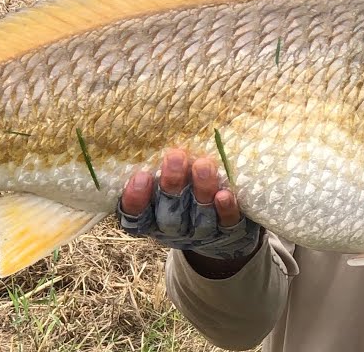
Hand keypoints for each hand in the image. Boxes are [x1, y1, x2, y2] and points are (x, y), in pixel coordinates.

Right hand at [117, 148, 261, 263]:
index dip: (136, 199)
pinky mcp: (228, 235)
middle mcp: (173, 230)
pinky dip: (225, 210)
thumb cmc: (186, 193)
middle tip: (175, 156)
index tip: (141, 175)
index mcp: (152, 218)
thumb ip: (160, 165)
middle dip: (172, 185)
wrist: (224, 232)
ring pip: (199, 218)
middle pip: (168, 215)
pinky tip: (225, 195)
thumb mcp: (166, 182)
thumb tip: (154, 127)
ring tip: (203, 165)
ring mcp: (201, 235)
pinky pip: (226, 225)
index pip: (135, 215)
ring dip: (201, 191)